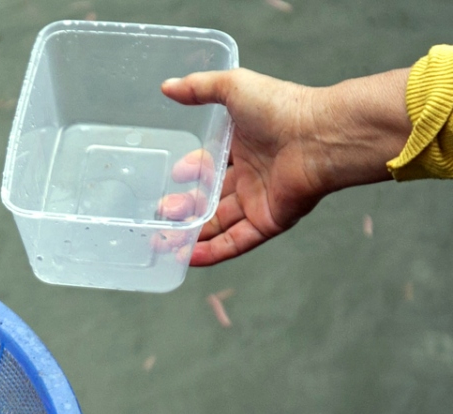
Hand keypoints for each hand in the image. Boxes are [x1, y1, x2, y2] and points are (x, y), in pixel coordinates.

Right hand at [158, 67, 409, 265]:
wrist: (320, 135)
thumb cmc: (281, 108)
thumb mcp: (233, 87)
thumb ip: (199, 88)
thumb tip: (167, 87)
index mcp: (244, 147)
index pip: (211, 165)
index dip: (192, 172)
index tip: (175, 175)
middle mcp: (252, 176)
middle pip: (211, 199)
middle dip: (184, 209)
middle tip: (161, 214)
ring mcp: (260, 201)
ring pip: (219, 224)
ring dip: (191, 235)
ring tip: (162, 242)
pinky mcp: (269, 221)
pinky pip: (236, 241)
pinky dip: (213, 252)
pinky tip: (188, 258)